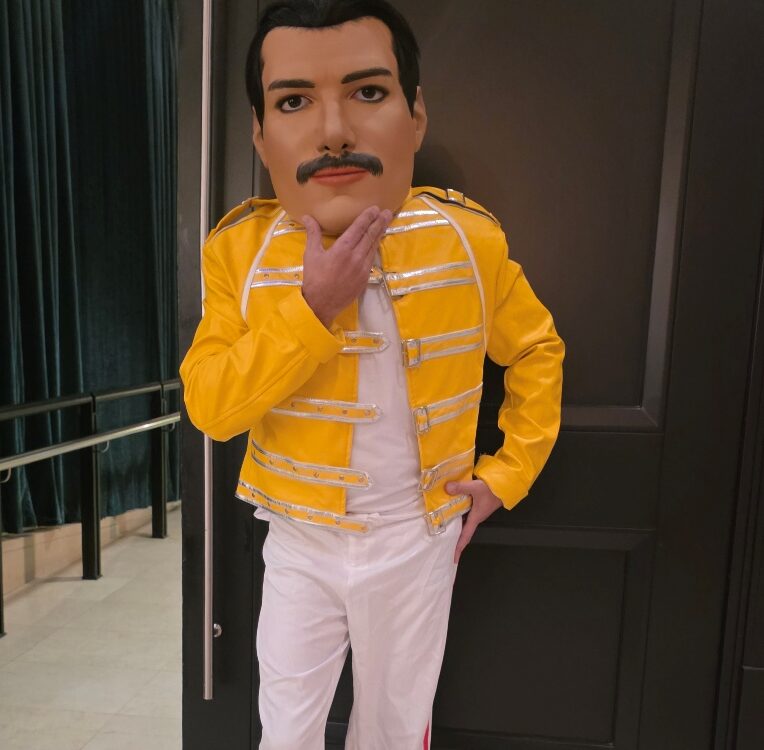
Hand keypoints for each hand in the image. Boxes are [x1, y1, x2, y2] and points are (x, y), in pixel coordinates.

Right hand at [301, 206, 392, 327]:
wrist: (321, 304)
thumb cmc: (314, 278)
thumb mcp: (311, 254)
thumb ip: (313, 234)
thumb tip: (308, 217)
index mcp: (342, 249)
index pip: (359, 228)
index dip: (368, 217)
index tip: (375, 208)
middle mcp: (355, 257)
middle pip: (370, 236)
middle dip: (379, 222)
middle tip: (387, 212)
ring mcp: (362, 268)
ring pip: (373, 247)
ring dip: (380, 234)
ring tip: (385, 224)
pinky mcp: (365, 278)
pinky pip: (372, 259)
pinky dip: (375, 249)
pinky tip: (377, 243)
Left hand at [445, 479, 502, 563]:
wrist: (505, 485)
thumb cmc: (493, 490)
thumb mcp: (476, 488)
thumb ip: (461, 488)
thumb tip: (446, 488)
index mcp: (475, 518)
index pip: (465, 537)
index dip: (458, 548)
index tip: (453, 559)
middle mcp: (475, 518)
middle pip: (462, 532)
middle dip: (453, 540)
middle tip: (442, 546)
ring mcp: (476, 512)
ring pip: (463, 522)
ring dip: (454, 527)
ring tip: (442, 530)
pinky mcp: (476, 505)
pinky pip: (464, 513)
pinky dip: (456, 515)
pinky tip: (449, 511)